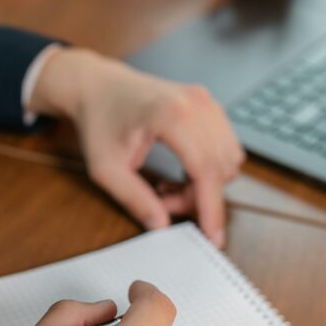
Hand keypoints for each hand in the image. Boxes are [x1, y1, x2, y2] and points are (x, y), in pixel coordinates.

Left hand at [28, 47, 243, 247]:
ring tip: (168, 186)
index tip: (213, 238)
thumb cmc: (98, 123)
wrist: (97, 87)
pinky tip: (180, 171)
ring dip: (205, 183)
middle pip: (219, 168)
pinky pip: (225, 147)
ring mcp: (206, 102)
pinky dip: (209, 167)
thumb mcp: (105, 169)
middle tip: (162, 202)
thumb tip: (162, 226)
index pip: (205, 170)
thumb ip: (134, 199)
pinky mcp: (209, 105)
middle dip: (198, 197)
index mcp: (171, 115)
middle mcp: (197, 104)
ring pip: (228, 160)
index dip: (211, 209)